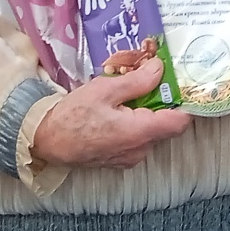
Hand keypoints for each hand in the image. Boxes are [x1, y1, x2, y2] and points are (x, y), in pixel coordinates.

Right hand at [30, 58, 193, 168]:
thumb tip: (160, 69)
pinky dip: (133, 125)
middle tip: (144, 81)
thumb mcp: (104, 89)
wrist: (46, 142)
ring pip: (150, 132)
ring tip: (124, 96)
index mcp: (139, 132)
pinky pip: (137, 140)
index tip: (177, 85)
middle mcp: (140, 150)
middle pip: (165, 125)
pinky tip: (115, 112)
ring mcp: (130, 158)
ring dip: (144, 114)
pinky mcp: (120, 161)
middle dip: (158, 103)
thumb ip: (137, 81)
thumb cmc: (73, 115)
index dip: (183, 102)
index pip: (179, 122)